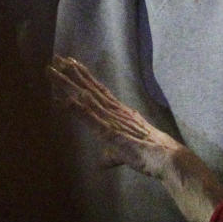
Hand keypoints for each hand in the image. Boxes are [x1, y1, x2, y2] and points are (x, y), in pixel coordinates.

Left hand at [47, 55, 181, 177]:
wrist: (167, 158)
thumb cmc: (148, 153)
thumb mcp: (124, 152)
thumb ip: (111, 154)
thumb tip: (102, 162)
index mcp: (117, 112)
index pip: (97, 91)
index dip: (83, 77)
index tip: (70, 63)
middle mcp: (114, 111)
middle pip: (88, 89)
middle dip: (72, 74)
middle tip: (57, 58)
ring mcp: (112, 120)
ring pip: (86, 99)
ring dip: (69, 86)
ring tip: (55, 71)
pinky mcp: (112, 134)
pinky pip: (92, 120)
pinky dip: (79, 111)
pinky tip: (67, 101)